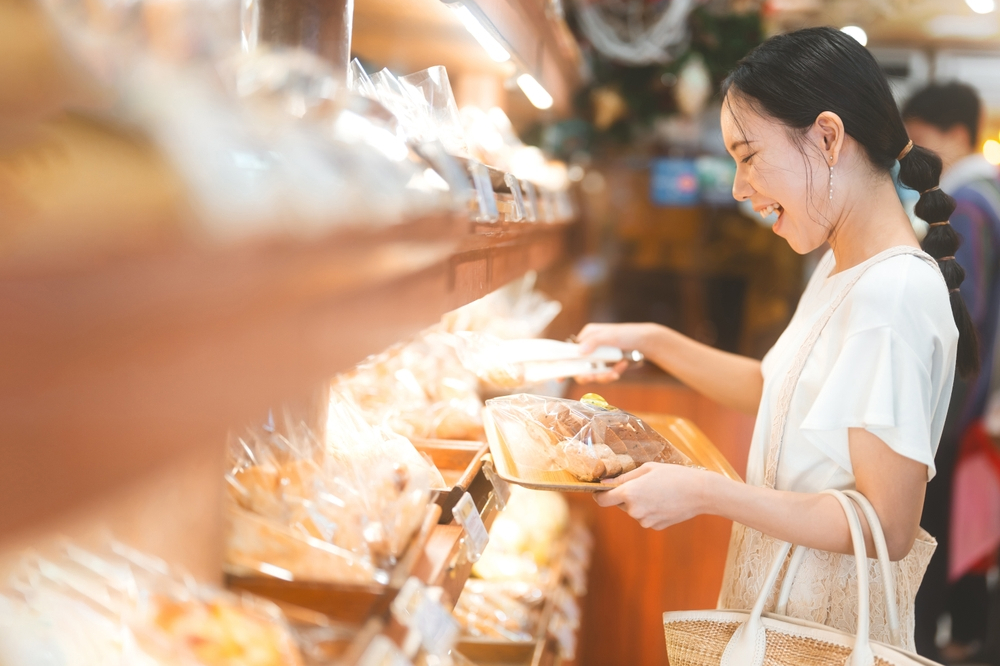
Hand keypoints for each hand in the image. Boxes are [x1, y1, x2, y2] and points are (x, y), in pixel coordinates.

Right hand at [573, 323, 662, 382]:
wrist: (647, 342)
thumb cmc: (627, 334)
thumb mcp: (610, 335)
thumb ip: (594, 342)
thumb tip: (579, 351)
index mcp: (587, 336)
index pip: (569, 351)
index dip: (564, 365)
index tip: (560, 378)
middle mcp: (591, 347)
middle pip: (580, 367)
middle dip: (587, 374)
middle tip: (594, 377)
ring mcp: (599, 358)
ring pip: (593, 374)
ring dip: (603, 376)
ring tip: (614, 373)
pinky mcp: (608, 365)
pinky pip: (605, 375)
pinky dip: (613, 373)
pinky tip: (622, 366)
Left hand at [593, 463, 712, 529]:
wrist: (700, 492)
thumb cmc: (674, 475)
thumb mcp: (647, 469)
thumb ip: (624, 477)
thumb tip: (605, 483)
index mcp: (629, 493)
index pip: (602, 500)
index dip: (599, 495)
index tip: (601, 490)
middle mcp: (634, 510)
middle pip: (621, 504)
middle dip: (627, 495)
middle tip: (645, 484)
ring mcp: (645, 521)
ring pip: (634, 511)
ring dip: (640, 502)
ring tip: (659, 491)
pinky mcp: (655, 527)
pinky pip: (646, 517)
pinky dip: (651, 510)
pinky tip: (665, 501)